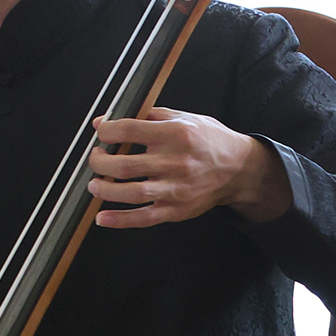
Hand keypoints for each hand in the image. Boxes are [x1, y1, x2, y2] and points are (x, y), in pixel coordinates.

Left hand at [87, 106, 290, 227]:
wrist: (241, 169)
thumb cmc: (209, 141)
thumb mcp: (184, 117)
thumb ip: (147, 115)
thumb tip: (107, 120)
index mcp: (176, 134)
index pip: (130, 130)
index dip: (107, 131)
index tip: (101, 132)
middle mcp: (176, 162)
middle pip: (125, 165)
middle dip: (99, 161)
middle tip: (96, 157)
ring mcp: (176, 188)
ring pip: (132, 193)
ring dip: (105, 189)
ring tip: (95, 184)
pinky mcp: (178, 209)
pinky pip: (145, 217)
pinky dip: (120, 220)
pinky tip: (102, 218)